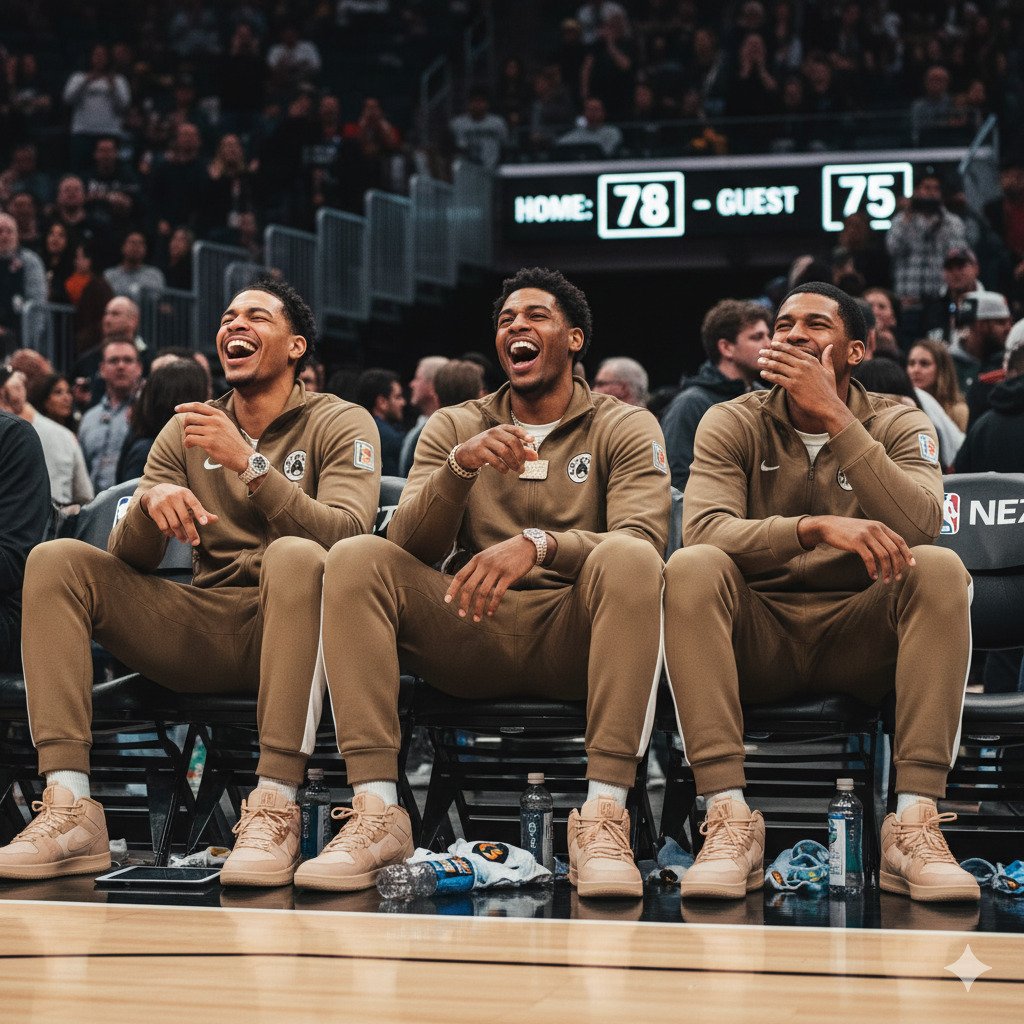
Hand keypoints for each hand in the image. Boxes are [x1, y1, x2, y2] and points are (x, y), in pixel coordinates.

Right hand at [141, 484, 218, 545]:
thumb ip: (202, 511)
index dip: (200, 514)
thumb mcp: (190, 501)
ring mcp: (163, 504)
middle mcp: (174, 498)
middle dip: (191, 532)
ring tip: (185, 541)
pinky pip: (164, 527)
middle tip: (196, 543)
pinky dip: (170, 533)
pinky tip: (174, 535)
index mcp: (186, 494)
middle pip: (185, 518)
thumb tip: (216, 519)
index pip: (194, 504)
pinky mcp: (154, 511)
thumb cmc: (179, 498)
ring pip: (174, 524)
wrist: (156, 491)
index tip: (204, 523)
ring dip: (181, 535)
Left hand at [175, 402, 252, 473]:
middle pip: (190, 417)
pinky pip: (190, 439)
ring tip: (191, 442)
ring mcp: (212, 432)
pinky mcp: (209, 443)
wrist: (243, 456)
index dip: (185, 406)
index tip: (176, 409)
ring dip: (187, 436)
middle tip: (189, 432)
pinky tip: (190, 446)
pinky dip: (187, 443)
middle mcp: (215, 421)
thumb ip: (214, 418)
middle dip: (186, 425)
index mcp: (219, 415)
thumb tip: (194, 414)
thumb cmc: (232, 442)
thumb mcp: (226, 424)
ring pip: (189, 429)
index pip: (197, 406)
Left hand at [444, 535, 540, 620]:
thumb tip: (466, 582)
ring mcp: (497, 569)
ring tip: (477, 618)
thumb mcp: (488, 555)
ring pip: (482, 593)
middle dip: (464, 603)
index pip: (460, 576)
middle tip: (462, 615)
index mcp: (477, 559)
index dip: (452, 589)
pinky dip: (492, 605)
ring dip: (478, 608)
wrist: (527, 545)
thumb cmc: (506, 552)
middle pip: (469, 587)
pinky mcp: (509, 575)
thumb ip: (478, 566)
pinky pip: (498, 593)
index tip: (447, 601)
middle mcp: (485, 564)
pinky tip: (490, 613)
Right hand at [454, 425, 538, 473]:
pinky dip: (502, 467)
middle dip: (521, 454)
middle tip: (523, 465)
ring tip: (518, 470)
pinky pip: (494, 459)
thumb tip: (536, 456)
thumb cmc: (489, 449)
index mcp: (501, 429)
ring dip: (513, 463)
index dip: (524, 434)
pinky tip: (505, 470)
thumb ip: (520, 451)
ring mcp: (485, 441)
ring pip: (504, 451)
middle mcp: (493, 432)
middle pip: (512, 441)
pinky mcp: (479, 451)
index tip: (532, 440)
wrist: (466, 453)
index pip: (515, 429)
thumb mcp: (504, 447)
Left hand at [758, 340, 852, 431]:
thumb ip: (827, 358)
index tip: (772, 344)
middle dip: (770, 353)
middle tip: (761, 351)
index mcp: (812, 361)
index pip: (792, 350)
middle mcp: (804, 365)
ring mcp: (798, 375)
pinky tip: (762, 374)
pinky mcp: (793, 386)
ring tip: (759, 361)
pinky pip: (777, 378)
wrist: (828, 406)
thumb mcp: (830, 372)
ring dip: (766, 363)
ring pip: (778, 366)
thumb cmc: (829, 390)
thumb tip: (830, 345)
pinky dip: (768, 375)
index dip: (780, 346)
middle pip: (782, 356)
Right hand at [799, 515, 914, 582]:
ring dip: (886, 571)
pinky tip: (873, 576)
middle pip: (893, 551)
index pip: (900, 541)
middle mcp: (875, 529)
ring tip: (886, 581)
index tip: (912, 566)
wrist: (828, 526)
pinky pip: (869, 559)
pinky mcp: (856, 542)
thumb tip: (892, 553)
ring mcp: (866, 535)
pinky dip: (873, 569)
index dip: (907, 554)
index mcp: (880, 526)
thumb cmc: (848, 531)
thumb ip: (879, 537)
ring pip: (883, 556)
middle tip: (897, 578)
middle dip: (898, 567)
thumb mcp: (866, 530)